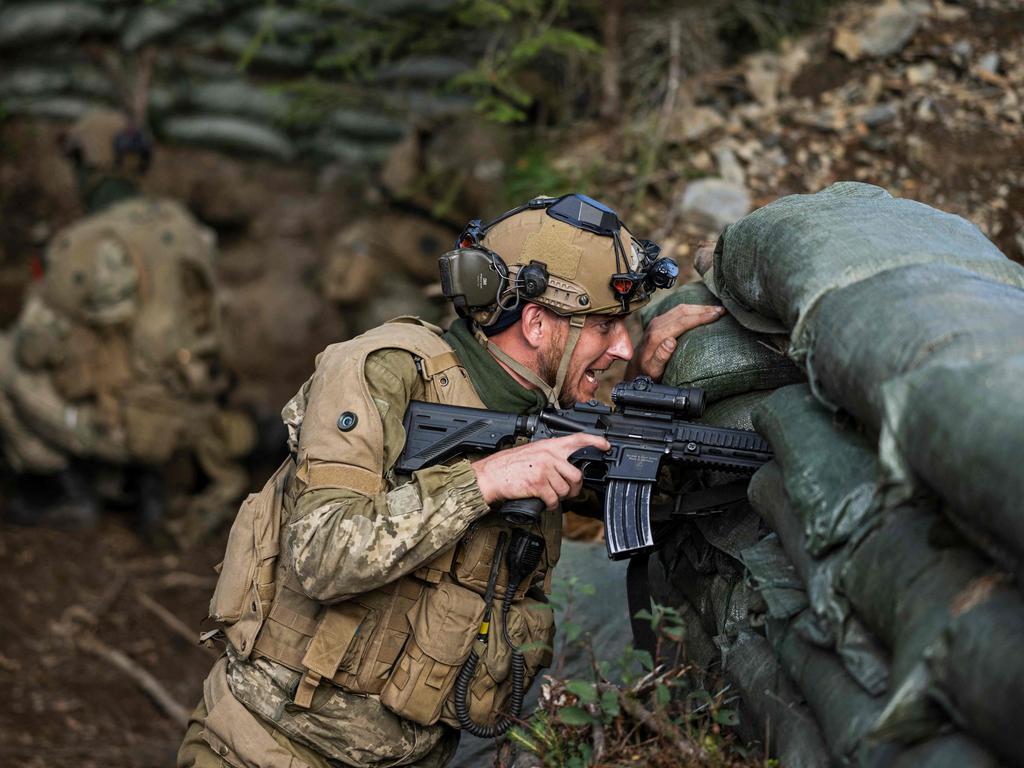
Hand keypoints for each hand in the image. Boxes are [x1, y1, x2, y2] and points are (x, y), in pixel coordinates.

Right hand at [471, 432, 610, 509]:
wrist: (490, 475)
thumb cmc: (508, 465)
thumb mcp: (532, 452)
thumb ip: (551, 456)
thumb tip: (568, 467)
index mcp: (548, 446)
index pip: (577, 439)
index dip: (595, 442)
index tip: (606, 445)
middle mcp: (549, 456)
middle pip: (576, 475)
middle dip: (574, 488)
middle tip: (567, 491)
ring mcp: (544, 470)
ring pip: (566, 490)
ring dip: (560, 498)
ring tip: (550, 495)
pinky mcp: (538, 484)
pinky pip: (554, 500)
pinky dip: (551, 505)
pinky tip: (544, 501)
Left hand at [625, 303, 725, 381]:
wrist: (635, 369)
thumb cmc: (646, 373)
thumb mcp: (653, 370)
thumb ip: (660, 357)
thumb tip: (671, 341)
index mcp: (657, 335)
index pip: (683, 321)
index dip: (701, 317)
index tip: (717, 315)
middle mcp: (656, 325)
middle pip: (683, 311)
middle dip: (704, 309)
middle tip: (722, 310)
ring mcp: (657, 322)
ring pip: (681, 309)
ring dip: (699, 308)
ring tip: (716, 309)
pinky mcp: (659, 322)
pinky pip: (677, 311)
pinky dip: (692, 310)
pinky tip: (702, 312)